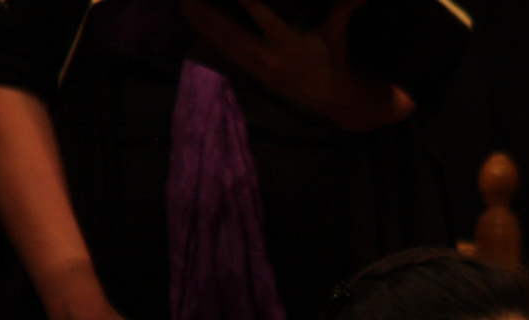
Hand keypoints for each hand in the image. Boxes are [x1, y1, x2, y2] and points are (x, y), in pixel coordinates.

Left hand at [181, 0, 414, 130]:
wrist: (334, 100)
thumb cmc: (334, 61)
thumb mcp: (337, 35)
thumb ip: (343, 10)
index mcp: (291, 45)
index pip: (263, 18)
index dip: (246, 2)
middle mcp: (272, 58)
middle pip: (234, 33)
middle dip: (209, 13)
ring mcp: (261, 69)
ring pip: (227, 45)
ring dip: (204, 25)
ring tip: (184, 7)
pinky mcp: (256, 74)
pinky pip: (229, 54)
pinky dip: (212, 38)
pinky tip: (196, 24)